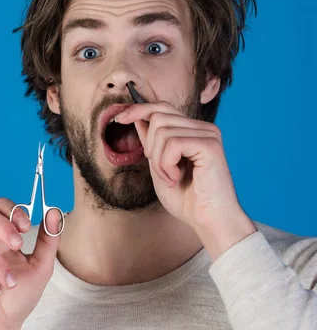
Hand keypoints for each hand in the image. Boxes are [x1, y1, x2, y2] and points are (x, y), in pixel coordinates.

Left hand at [116, 101, 255, 256]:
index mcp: (193, 131)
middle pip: (158, 116)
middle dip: (150, 147)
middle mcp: (203, 128)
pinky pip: (173, 143)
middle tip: (162, 173)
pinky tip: (176, 178)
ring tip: (171, 178)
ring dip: (158, 160)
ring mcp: (209, 134)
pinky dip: (167, 164)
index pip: (162, 107)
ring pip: (162, 130)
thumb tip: (138, 119)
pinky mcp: (210, 145)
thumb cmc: (188, 200)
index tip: (119, 118)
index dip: (138, 110)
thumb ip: (152, 143)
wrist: (209, 221)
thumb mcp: (160, 167)